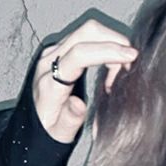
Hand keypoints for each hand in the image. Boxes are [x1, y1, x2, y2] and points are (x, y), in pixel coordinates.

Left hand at [34, 19, 137, 143]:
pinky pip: (86, 37)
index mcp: (50, 82)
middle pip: (86, 33)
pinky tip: (111, 64)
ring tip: (121, 69)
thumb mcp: (60, 134)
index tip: (130, 57)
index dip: (108, 51)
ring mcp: (54, 52)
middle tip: (131, 62)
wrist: (35, 125)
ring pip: (88, 31)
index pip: (80, 54)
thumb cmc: (50, 131)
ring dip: (110, 42)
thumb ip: (69, 120)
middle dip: (114, 40)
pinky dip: (104, 44)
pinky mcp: (59, 50)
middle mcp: (49, 61)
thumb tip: (78, 104)